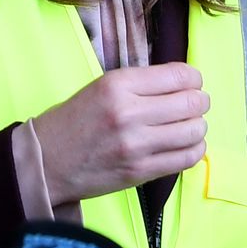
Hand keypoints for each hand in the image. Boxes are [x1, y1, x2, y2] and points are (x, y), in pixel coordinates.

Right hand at [33, 63, 209, 204]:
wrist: (46, 161)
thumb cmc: (74, 121)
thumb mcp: (101, 87)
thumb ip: (141, 84)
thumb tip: (184, 82)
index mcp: (118, 84)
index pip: (179, 75)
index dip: (193, 78)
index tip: (191, 83)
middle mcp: (129, 113)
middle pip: (192, 102)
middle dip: (199, 101)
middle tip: (194, 104)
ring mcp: (136, 145)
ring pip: (194, 131)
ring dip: (197, 126)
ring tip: (188, 126)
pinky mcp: (140, 172)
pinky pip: (186, 159)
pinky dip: (194, 150)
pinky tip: (185, 145)